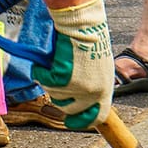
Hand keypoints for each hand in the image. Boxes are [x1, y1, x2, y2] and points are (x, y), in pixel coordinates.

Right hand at [32, 0, 113, 130]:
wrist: (83, 26)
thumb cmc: (90, 41)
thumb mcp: (99, 69)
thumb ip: (94, 86)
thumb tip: (82, 100)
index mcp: (106, 90)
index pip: (96, 117)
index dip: (81, 121)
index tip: (70, 121)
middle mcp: (94, 92)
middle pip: (70, 109)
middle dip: (60, 99)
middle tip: (55, 83)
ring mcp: (80, 87)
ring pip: (56, 96)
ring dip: (51, 82)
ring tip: (56, 65)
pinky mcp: (65, 79)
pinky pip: (46, 82)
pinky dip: (41, 73)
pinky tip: (47, 62)